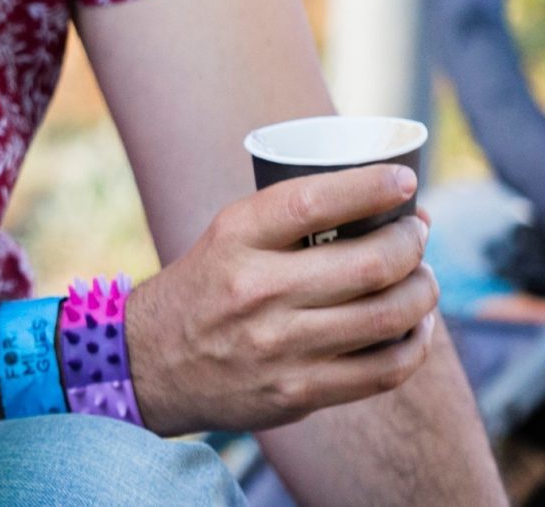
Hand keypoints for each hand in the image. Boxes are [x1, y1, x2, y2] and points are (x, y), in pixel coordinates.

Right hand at [127, 165, 437, 434]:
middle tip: (417, 234)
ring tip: (422, 278)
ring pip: (389, 316)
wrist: (149, 364)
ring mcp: (280, 346)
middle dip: (412, 243)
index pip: (312, 202)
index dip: (370, 188)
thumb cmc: (204, 290)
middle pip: (370, 263)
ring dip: (423, 291)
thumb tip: (386, 210)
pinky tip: (415, 326)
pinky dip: (415, 343)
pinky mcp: (299, 392)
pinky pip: (386, 369)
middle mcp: (256, 290)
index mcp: (233, 239)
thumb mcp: (225, 240)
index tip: (403, 180)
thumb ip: (289, 225)